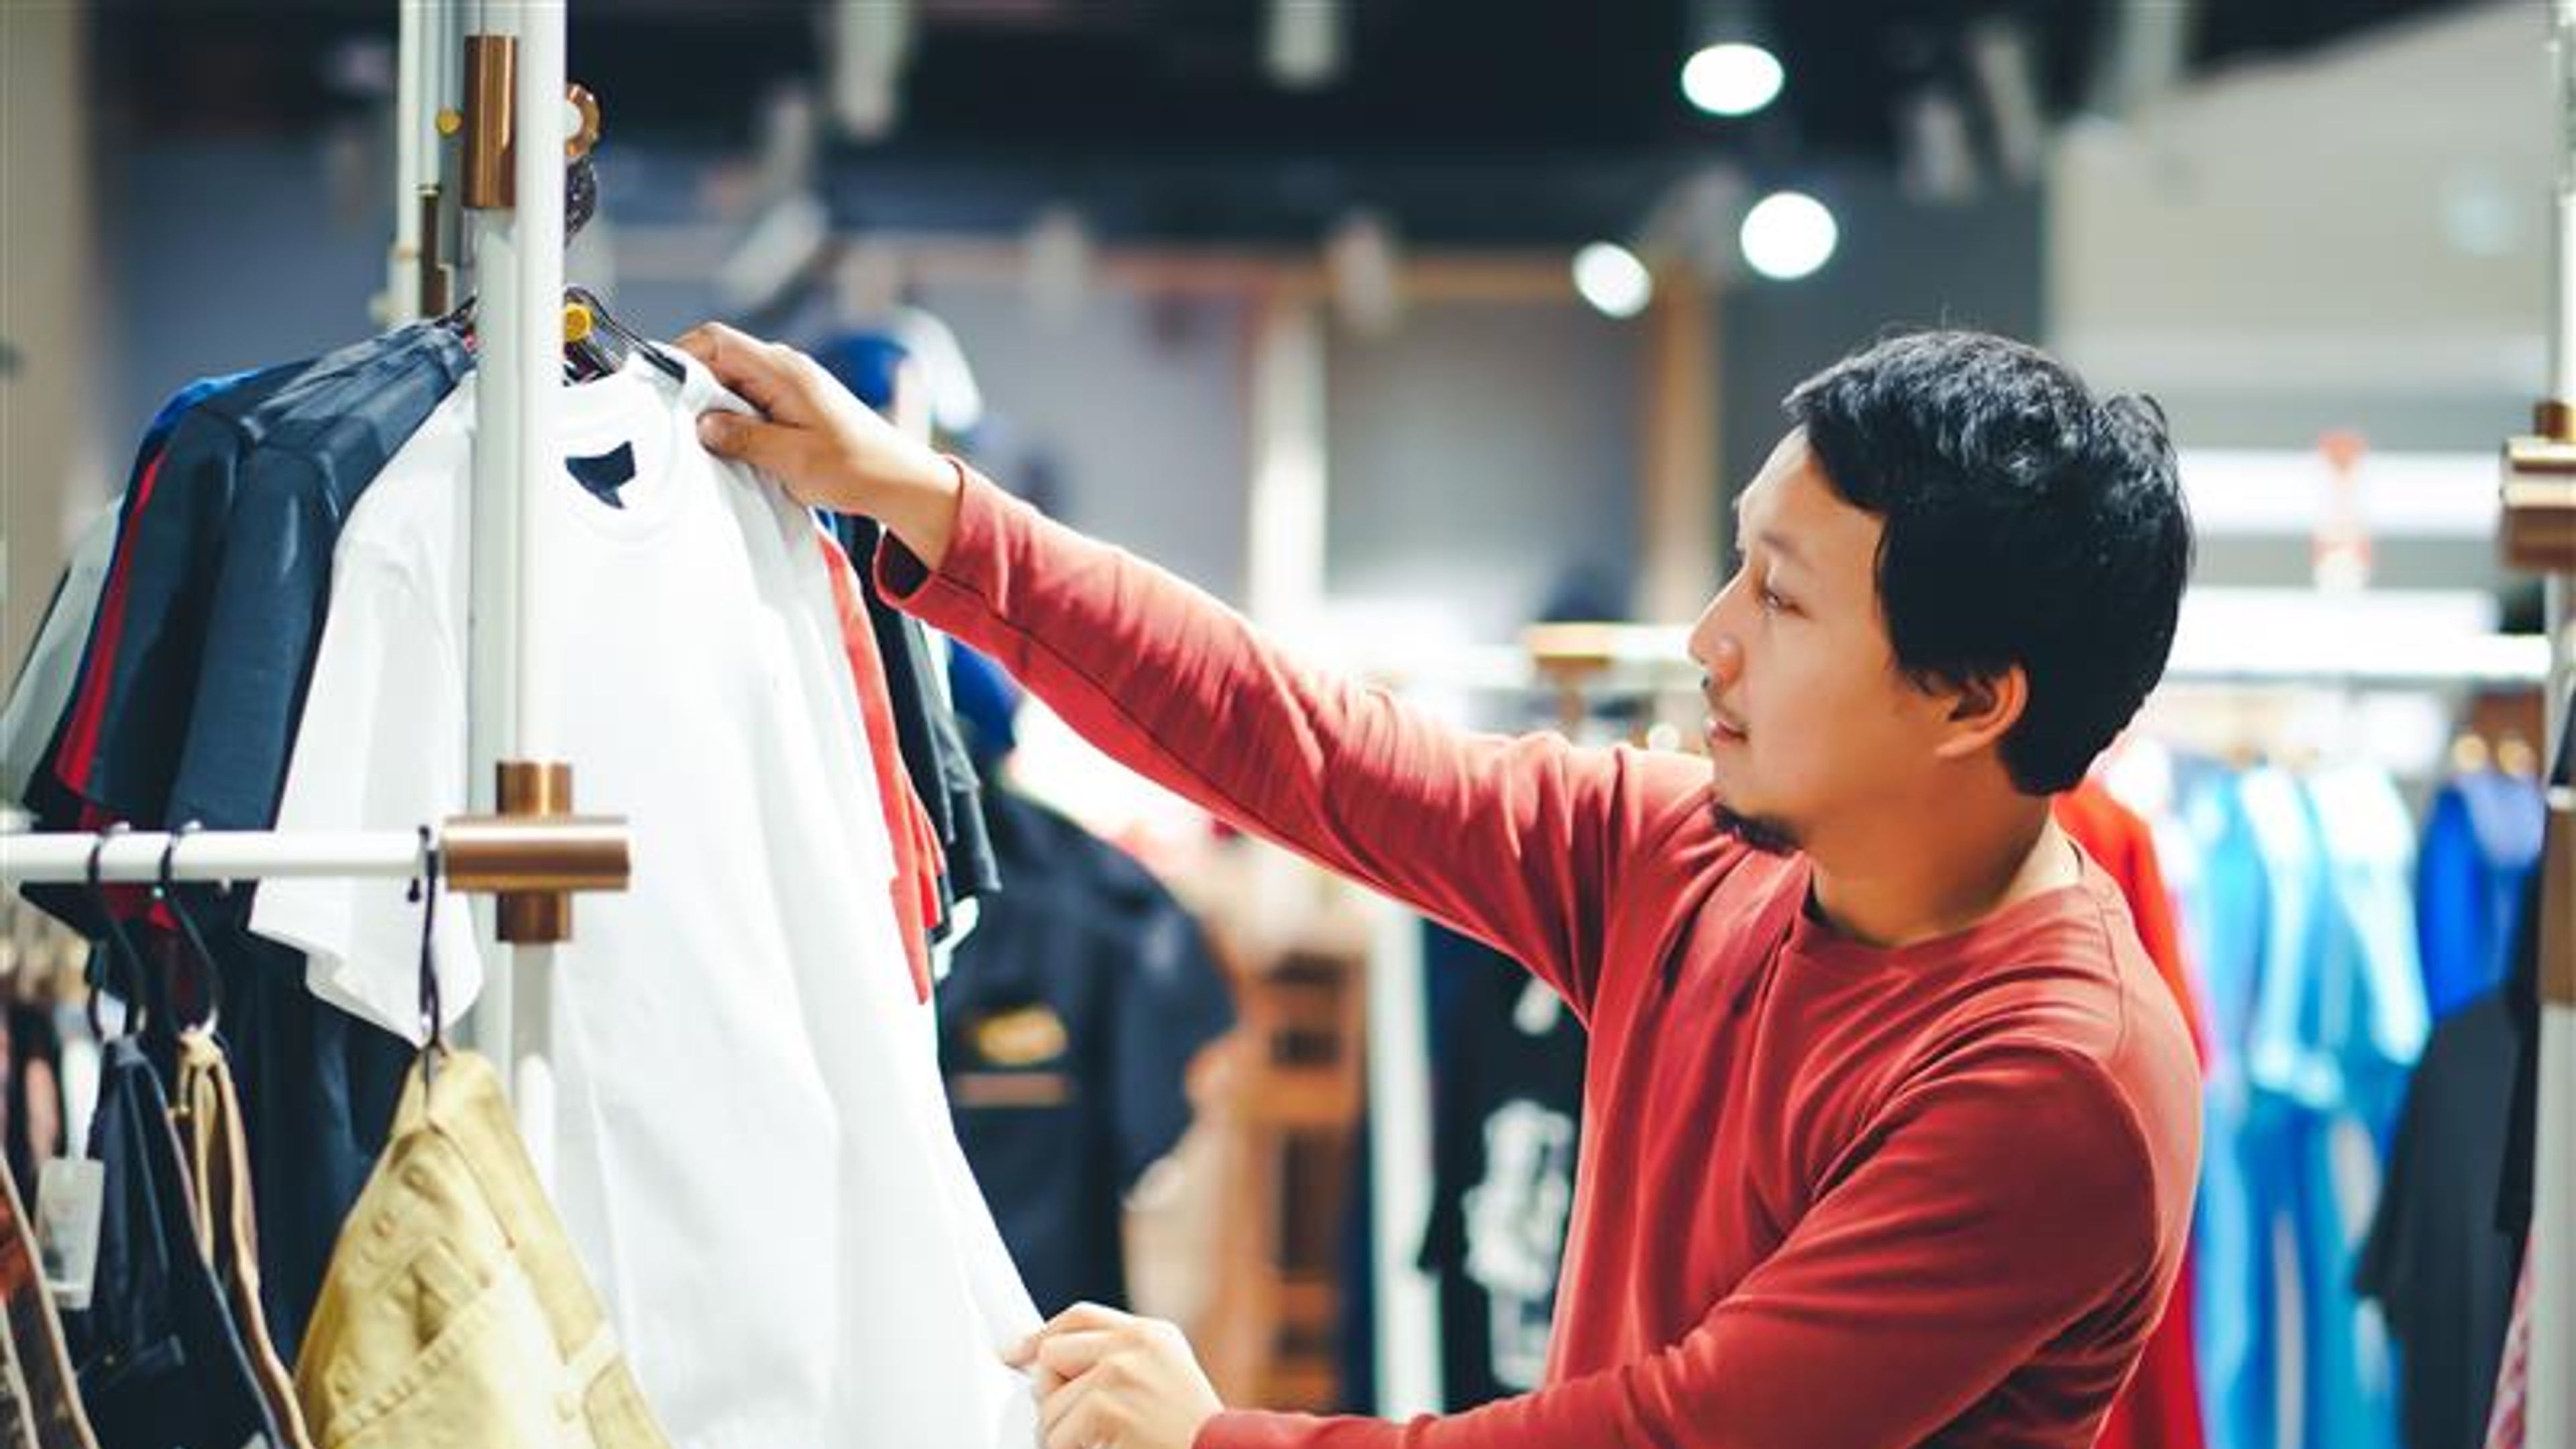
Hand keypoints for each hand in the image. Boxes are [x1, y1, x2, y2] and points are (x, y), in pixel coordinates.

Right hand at [674, 321, 964, 568]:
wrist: (899, 480)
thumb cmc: (855, 468)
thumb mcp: (792, 459)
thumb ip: (743, 437)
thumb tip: (701, 424)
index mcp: (783, 370)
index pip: (716, 339)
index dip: (680, 355)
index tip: (657, 386)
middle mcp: (784, 368)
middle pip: (717, 358)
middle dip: (690, 387)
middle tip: (671, 422)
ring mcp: (788, 384)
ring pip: (730, 381)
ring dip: (711, 406)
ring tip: (698, 438)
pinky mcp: (791, 403)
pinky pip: (747, 399)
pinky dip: (730, 417)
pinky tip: (726, 444)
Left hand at [1006, 1302, 1225, 1448]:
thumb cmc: (1191, 1433)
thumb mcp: (1162, 1377)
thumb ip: (1113, 1360)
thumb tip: (1040, 1365)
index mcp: (1151, 1333)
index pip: (1079, 1317)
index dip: (1041, 1336)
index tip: (1014, 1353)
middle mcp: (1134, 1344)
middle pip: (1051, 1355)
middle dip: (1052, 1393)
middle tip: (1075, 1423)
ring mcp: (1119, 1373)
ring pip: (1048, 1405)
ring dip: (1063, 1434)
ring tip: (1102, 1443)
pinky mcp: (1107, 1408)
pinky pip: (1057, 1436)